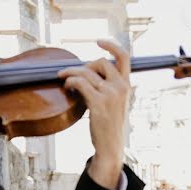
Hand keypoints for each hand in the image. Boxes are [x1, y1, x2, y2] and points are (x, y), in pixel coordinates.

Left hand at [58, 39, 130, 189]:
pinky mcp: (98, 103)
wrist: (111, 147)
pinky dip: (70, 81)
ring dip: (71, 72)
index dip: (111, 45)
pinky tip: (67, 87)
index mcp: (127, 86)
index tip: (98, 42)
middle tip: (73, 75)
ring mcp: (110, 95)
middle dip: (84, 65)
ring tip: (64, 79)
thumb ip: (110, 88)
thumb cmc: (110, 127)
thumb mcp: (116, 104)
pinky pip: (80, 83)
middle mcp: (121, 87)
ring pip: (86, 72)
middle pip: (100, 62)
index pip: (124, 56)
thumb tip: (90, 75)